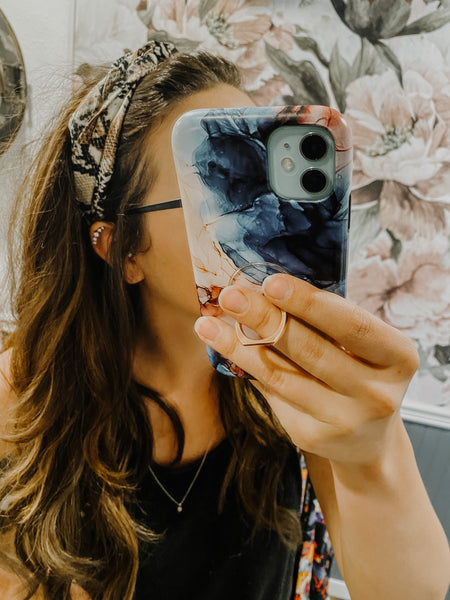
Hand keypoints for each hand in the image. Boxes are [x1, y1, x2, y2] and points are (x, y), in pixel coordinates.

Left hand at [194, 274, 418, 466]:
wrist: (367, 439)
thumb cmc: (360, 372)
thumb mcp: (362, 347)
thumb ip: (327, 322)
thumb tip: (266, 288)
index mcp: (398, 358)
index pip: (352, 325)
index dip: (310, 303)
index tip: (271, 282)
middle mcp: (377, 393)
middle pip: (312, 350)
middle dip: (266, 319)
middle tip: (231, 296)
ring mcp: (345, 420)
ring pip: (283, 376)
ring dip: (241, 346)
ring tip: (210, 323)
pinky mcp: (312, 436)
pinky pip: (273, 393)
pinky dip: (246, 367)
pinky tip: (224, 347)